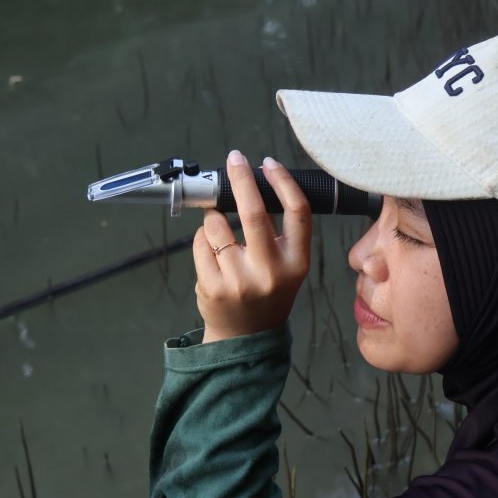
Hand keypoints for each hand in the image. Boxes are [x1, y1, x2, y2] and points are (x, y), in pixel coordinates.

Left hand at [193, 150, 311, 342]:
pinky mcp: (212, 286)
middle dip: (241, 179)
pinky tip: (212, 253)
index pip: (297, 212)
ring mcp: (239, 280)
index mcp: (296, 262)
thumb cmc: (267, 291)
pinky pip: (200, 242)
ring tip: (221, 233)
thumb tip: (255, 182)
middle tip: (234, 160)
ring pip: (217, 224)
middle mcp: (270, 271)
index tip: (268, 163)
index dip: (283, 181)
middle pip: (254, 212)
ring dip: (214, 216)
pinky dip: (202, 238)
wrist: (245, 337)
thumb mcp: (286, 266)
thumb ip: (277, 231)